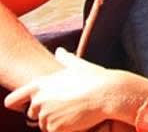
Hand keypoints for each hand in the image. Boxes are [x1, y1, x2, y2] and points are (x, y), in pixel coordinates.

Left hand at [4, 48, 133, 131]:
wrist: (108, 93)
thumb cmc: (95, 78)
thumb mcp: (79, 65)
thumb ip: (65, 59)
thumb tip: (60, 51)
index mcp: (39, 85)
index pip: (12, 101)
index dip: (18, 104)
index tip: (27, 106)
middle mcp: (38, 100)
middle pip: (32, 114)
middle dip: (46, 112)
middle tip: (66, 106)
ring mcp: (45, 115)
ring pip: (44, 124)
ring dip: (56, 121)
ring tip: (74, 111)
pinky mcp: (54, 128)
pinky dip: (64, 128)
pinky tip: (77, 118)